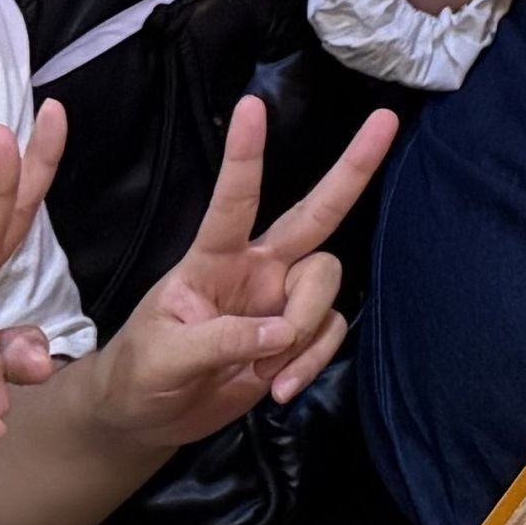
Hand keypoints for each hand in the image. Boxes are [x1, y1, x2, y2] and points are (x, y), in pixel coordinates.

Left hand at [85, 97, 396, 446]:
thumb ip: (218, 341)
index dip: (244, 157)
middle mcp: (257, 268)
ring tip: (268, 375)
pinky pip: (331, 331)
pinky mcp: (298, 336)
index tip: (252, 107)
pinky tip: (279, 388)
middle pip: (315, 212)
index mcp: (213, 259)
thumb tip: (280, 334)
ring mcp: (280, 299)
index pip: (233, 202)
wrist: (148, 417)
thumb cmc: (139, 374)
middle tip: (386, 121)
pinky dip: (312, 362)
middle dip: (352, 169)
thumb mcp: (162, 359)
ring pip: (326, 284)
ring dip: (306, 332)